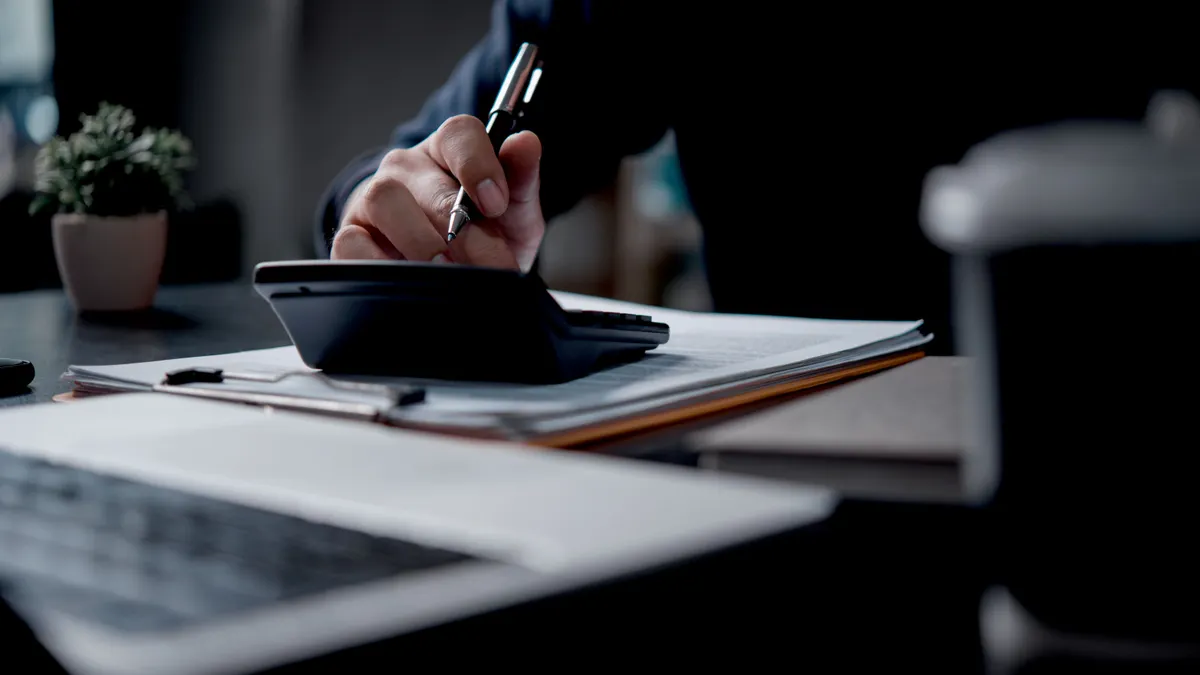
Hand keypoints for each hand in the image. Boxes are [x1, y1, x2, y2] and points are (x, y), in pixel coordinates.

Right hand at [331, 114, 544, 271]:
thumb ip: (521, 179)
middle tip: (489, 267)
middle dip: (464, 231)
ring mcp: (373, 197)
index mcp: (448, 151)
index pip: (459, 134)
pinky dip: (379, 263)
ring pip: (383, 200)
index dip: (478, 165)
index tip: (497, 205)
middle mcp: (407, 168)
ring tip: (448, 274)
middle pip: (427, 183)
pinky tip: (409, 282)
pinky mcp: (350, 233)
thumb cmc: (480, 232)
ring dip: (420, 242)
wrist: (449, 270)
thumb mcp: (513, 212)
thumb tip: (527, 143)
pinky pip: (350, 241)